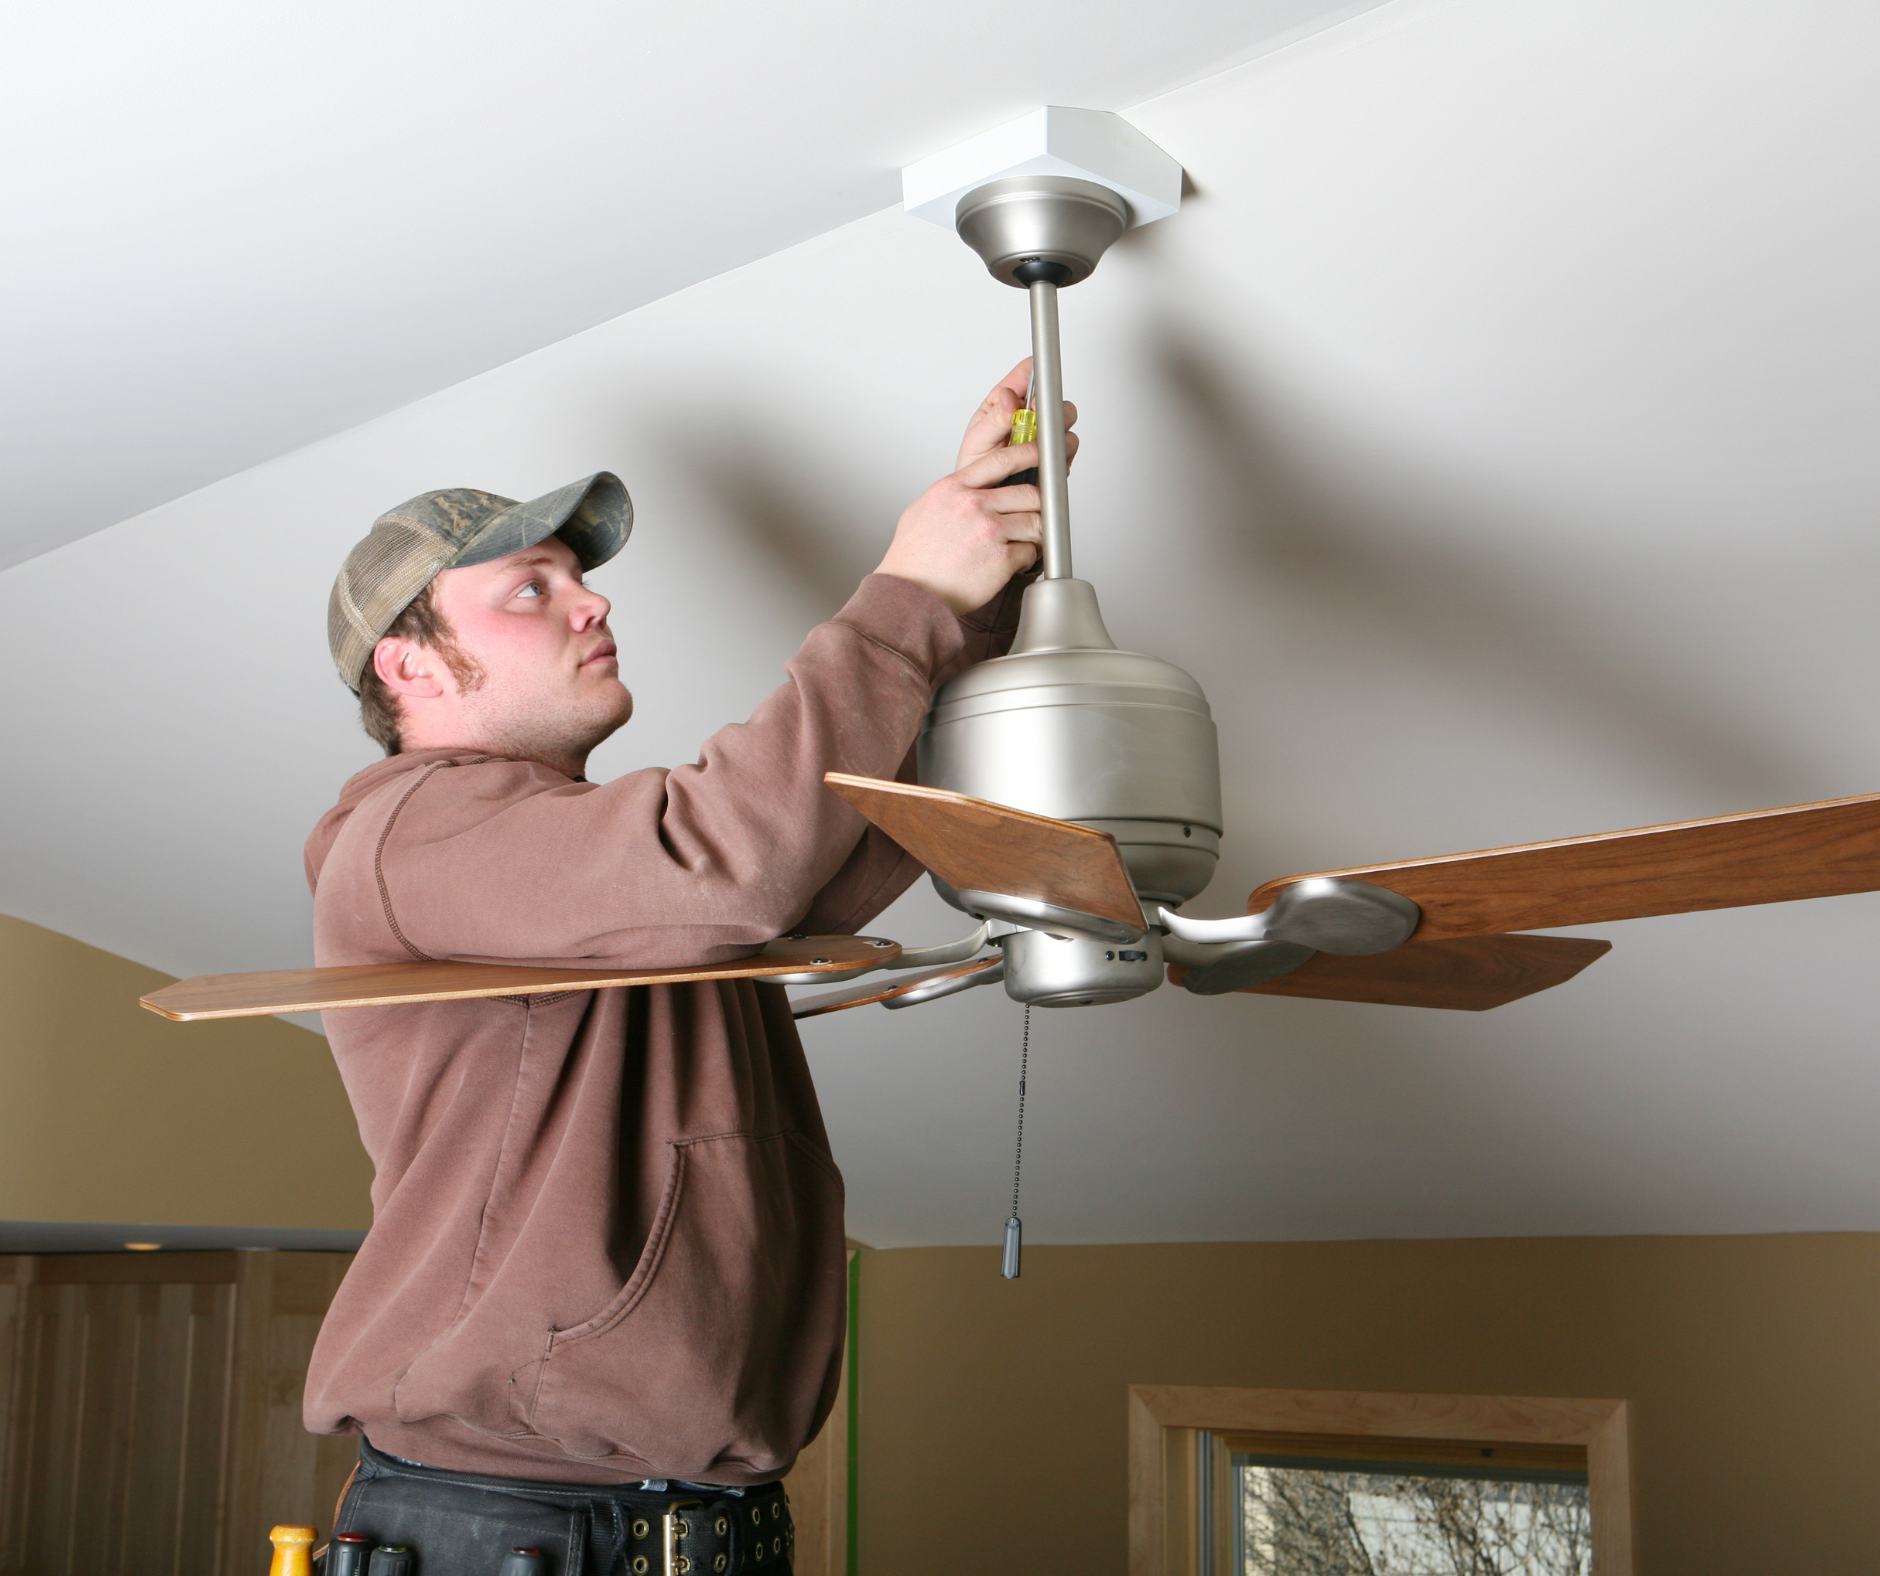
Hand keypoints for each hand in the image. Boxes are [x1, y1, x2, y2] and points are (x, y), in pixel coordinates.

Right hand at [875, 360, 1079, 614]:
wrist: (909, 593)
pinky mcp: (1001, 559)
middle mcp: (973, 505)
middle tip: (1034, 514)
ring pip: (1035, 523)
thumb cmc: (912, 558)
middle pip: (1029, 493)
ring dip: (1034, 534)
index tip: (1040, 454)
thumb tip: (968, 486)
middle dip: (1037, 505)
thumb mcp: (923, 510)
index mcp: (954, 488)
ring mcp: (989, 532)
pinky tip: (1012, 563)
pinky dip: (1026, 559)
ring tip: (1022, 543)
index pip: (1001, 459)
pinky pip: (1030, 552)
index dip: (1028, 453)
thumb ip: (950, 493)